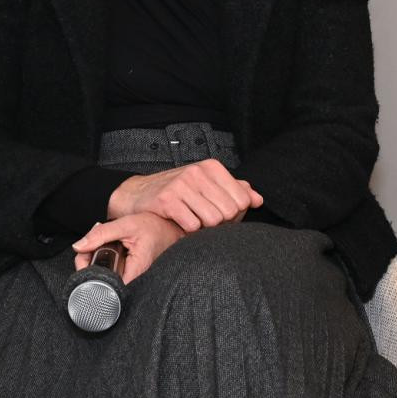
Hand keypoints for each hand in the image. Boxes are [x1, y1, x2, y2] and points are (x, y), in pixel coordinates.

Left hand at [74, 213, 183, 283]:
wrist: (173, 226)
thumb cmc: (156, 225)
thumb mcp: (127, 224)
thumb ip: (101, 234)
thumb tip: (79, 246)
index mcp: (136, 270)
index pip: (108, 289)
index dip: (92, 280)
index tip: (85, 266)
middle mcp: (136, 278)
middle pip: (103, 284)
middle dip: (89, 268)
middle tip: (86, 252)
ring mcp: (134, 277)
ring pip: (106, 278)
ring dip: (96, 263)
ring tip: (95, 247)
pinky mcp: (132, 272)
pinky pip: (113, 272)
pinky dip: (105, 262)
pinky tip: (105, 250)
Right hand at [107, 159, 262, 231]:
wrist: (137, 194)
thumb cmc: (178, 191)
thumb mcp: (207, 185)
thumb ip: (235, 191)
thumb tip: (258, 200)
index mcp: (212, 167)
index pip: (242, 199)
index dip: (235, 214)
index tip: (221, 214)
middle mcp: (198, 172)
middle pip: (229, 212)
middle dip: (221, 223)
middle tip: (206, 221)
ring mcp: (182, 184)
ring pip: (213, 220)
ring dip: (205, 228)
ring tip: (194, 220)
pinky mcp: (167, 200)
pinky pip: (193, 225)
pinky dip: (189, 230)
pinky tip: (181, 222)